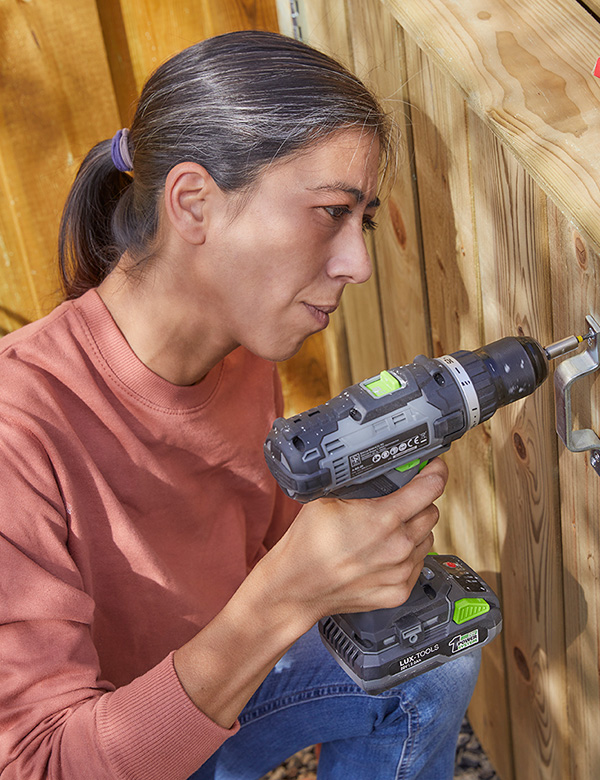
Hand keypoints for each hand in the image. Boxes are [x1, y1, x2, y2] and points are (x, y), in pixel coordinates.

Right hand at [256, 458, 447, 624]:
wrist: (296, 587)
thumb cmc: (308, 544)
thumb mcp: (328, 498)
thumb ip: (358, 482)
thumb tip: (375, 465)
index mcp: (383, 518)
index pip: (430, 487)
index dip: (434, 472)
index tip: (433, 467)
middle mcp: (398, 546)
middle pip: (431, 512)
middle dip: (420, 502)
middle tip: (402, 500)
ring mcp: (400, 572)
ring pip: (427, 539)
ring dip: (414, 530)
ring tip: (388, 530)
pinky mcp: (398, 591)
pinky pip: (418, 565)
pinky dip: (408, 556)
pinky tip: (385, 552)